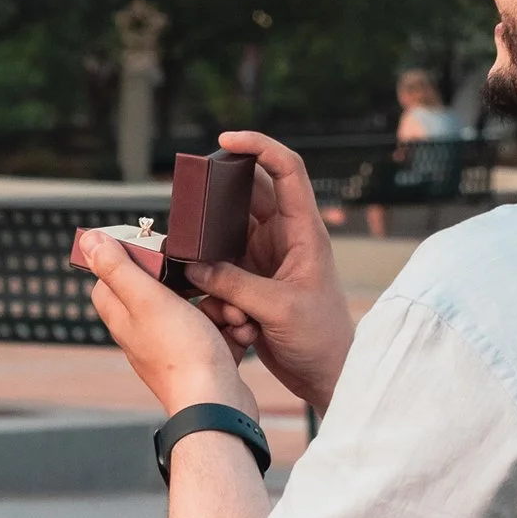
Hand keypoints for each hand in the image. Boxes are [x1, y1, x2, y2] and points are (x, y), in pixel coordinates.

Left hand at [72, 225, 251, 418]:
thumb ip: (118, 268)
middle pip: (162, 292)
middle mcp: (144, 335)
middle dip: (191, 282)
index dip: (130, 260)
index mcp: (124, 318)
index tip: (155, 250)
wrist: (217, 405)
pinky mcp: (204, 359)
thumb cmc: (182, 355)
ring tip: (230, 312)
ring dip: (220, 305)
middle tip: (205, 280)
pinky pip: (219, 331)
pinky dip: (232, 328)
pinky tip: (240, 331)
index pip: (110, 281)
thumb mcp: (147, 299)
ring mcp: (175, 348)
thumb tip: (88, 240)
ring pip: (197, 310)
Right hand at [178, 133, 354, 414]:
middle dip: (217, 203)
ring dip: (213, 260)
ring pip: (225, 238)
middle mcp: (284, 238)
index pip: (286, 170)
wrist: (327, 377)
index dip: (258, 146)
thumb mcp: (278, 308)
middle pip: (245, 197)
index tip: (225, 140)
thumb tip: (193, 265)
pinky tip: (227, 319)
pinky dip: (215, 288)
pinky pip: (220, 271)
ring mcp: (265, 259)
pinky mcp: (250, 283)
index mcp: (304, 231)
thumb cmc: (321, 339)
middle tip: (188, 209)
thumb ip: (234, 284)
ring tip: (221, 294)